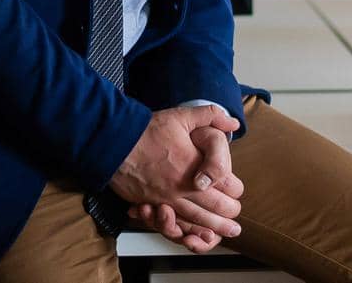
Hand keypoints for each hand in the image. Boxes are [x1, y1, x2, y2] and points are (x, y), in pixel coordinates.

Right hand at [107, 105, 241, 241]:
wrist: (114, 142)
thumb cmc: (147, 130)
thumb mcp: (181, 116)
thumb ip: (210, 116)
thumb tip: (233, 122)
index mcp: (197, 167)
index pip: (228, 186)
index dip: (235, 190)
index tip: (236, 192)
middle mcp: (185, 187)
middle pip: (216, 208)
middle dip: (228, 215)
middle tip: (235, 223)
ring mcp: (169, 199)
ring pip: (198, 220)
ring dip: (214, 229)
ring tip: (224, 235)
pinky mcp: (153, 204)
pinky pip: (175, 223)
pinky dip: (187, 232)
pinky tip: (194, 236)